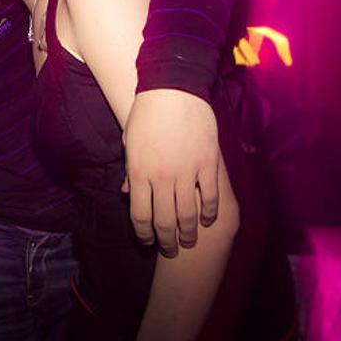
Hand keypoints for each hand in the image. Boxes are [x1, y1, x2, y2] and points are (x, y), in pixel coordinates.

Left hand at [122, 89, 219, 256]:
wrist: (172, 89)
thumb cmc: (146, 115)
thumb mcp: (130, 143)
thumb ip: (131, 172)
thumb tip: (128, 195)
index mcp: (139, 172)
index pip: (140, 216)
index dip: (143, 235)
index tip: (147, 242)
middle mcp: (162, 177)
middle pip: (164, 222)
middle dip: (167, 241)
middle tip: (171, 250)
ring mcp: (187, 171)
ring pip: (189, 214)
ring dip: (190, 233)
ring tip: (190, 241)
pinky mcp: (208, 163)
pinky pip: (211, 197)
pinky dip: (210, 212)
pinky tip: (208, 220)